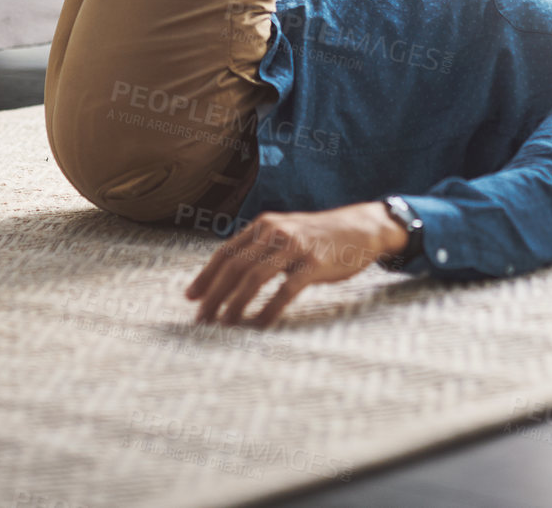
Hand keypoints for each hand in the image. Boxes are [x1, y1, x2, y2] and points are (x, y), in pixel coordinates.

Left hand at [185, 202, 410, 327]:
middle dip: (215, 294)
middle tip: (201, 319)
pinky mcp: (314, 264)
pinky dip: (269, 310)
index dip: (206, 276)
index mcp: (264, 226)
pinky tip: (260, 325)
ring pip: (254, 277)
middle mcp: (275, 232)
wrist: (361, 228)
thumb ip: (260, 249)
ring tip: (224, 324)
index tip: (190, 298)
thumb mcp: (285, 234)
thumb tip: (228, 278)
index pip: (226, 252)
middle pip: (235, 266)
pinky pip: (285, 290)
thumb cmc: (319, 238)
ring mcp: (295, 247)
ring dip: (235, 304)